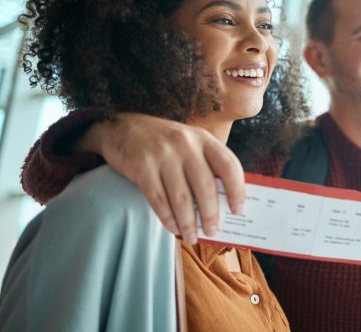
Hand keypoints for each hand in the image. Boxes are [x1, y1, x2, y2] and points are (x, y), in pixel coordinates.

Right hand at [77, 113, 245, 244]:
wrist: (120, 127)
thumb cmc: (163, 141)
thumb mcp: (189, 142)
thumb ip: (206, 164)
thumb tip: (224, 202)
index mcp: (203, 138)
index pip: (229, 166)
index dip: (237, 191)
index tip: (237, 211)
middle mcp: (185, 144)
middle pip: (205, 187)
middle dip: (211, 215)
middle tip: (212, 231)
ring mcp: (163, 154)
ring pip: (182, 198)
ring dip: (189, 223)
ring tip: (192, 237)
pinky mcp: (142, 166)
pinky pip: (159, 200)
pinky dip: (168, 218)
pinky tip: (173, 228)